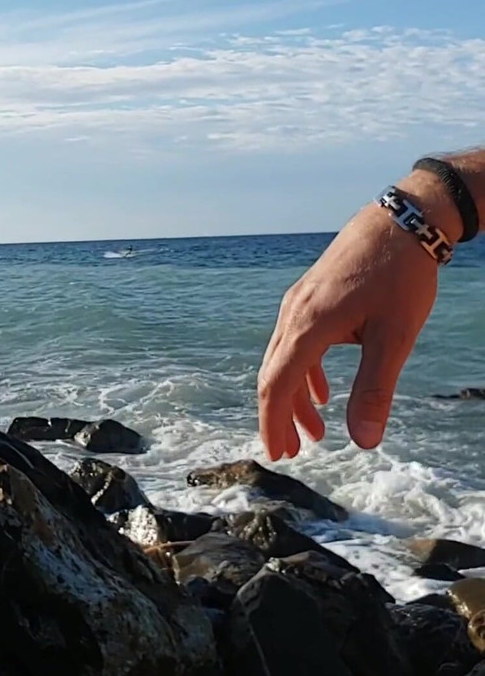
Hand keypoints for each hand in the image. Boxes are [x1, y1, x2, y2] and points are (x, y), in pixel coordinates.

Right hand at [257, 174, 460, 461]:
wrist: (402, 220)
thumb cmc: (400, 275)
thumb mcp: (395, 336)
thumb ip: (375, 389)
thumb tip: (364, 442)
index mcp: (309, 325)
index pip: (276, 384)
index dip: (273, 423)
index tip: (279, 455)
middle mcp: (295, 313)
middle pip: (273, 374)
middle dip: (279, 417)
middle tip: (292, 453)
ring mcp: (300, 301)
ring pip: (284, 358)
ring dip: (295, 398)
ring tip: (316, 431)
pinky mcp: (311, 295)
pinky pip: (296, 341)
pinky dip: (305, 373)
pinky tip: (323, 392)